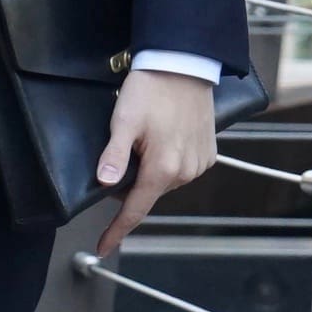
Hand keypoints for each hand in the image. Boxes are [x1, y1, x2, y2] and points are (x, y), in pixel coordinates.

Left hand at [94, 69, 216, 255]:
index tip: (103, 246)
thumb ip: (114, 155)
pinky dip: (167, 163)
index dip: (116, 230)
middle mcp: (185, 172)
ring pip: (163, 181)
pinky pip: (181, 169)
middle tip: (117, 156)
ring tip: (142, 141)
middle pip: (147, 194)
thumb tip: (106, 184)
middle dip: (129, 186)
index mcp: (162, 168)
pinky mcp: (208, 153)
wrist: (185, 65)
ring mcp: (199, 164)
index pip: (134, 210)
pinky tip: (161, 140)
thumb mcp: (123, 121)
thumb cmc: (151, 90)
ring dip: (149, 172)